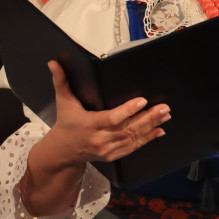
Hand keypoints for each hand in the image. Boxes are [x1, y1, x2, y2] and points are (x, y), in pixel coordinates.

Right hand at [39, 61, 169, 166]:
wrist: (63, 152)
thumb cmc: (65, 124)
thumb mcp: (63, 102)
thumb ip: (60, 81)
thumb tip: (53, 63)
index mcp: (89, 124)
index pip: (111, 118)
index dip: (128, 111)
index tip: (142, 101)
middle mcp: (100, 139)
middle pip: (127, 128)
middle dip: (148, 118)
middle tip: (163, 108)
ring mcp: (107, 149)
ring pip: (133, 138)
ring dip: (151, 127)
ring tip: (165, 116)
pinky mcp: (113, 156)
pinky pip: (132, 147)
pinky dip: (147, 139)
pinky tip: (159, 131)